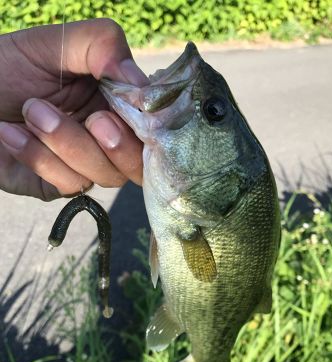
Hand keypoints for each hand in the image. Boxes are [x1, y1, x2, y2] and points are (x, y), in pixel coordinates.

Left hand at [0, 19, 147, 200]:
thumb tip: (142, 85)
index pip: (154, 130)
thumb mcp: (59, 42)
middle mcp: (107, 142)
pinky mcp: (56, 186)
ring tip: (31, 110)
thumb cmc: (12, 65)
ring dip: (66, 142)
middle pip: (138, 166)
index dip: (149, 128)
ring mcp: (83, 167)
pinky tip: (10, 133)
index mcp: (118, 107)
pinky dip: (37, 156)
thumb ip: (102, 46)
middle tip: (93, 119)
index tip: (126, 109)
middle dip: (116, 144)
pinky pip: (66, 185)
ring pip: (102, 176)